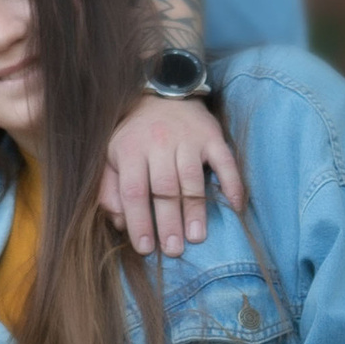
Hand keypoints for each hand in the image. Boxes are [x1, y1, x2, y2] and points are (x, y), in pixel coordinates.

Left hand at [98, 90, 245, 258]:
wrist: (163, 93)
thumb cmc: (135, 135)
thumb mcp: (111, 157)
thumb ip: (110, 190)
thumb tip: (119, 224)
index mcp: (130, 149)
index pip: (134, 191)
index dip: (139, 221)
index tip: (145, 247)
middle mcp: (159, 143)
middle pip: (164, 188)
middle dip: (168, 222)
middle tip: (173, 250)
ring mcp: (188, 139)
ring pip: (192, 179)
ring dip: (195, 210)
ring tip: (196, 237)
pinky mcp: (212, 136)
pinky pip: (225, 162)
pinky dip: (232, 184)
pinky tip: (234, 207)